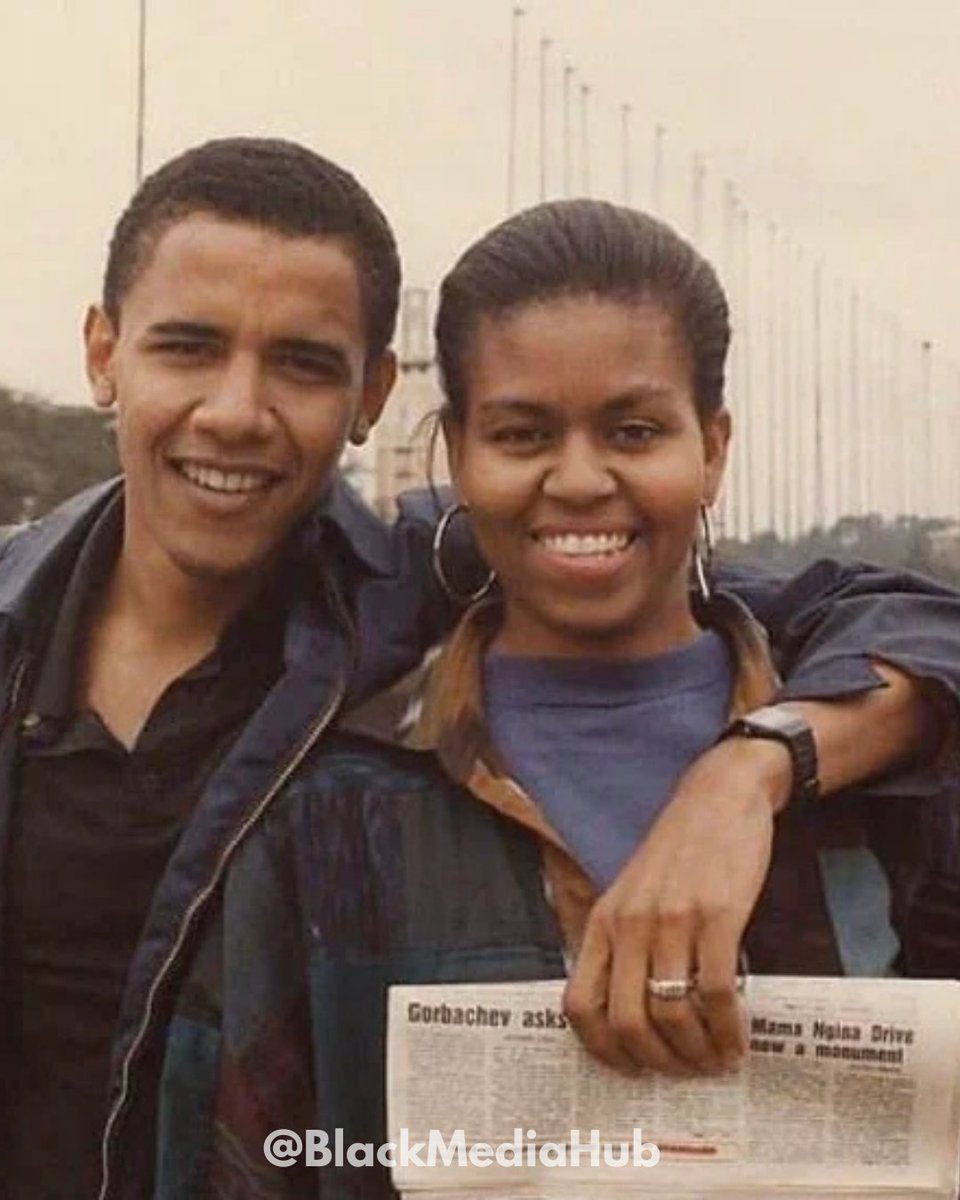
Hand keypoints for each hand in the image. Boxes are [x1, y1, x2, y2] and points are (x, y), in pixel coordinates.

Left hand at [563, 736, 790, 1073]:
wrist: (721, 795)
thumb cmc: (679, 850)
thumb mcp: (632, 892)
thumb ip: (623, 942)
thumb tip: (630, 1013)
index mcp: (603, 921)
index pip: (579, 1004)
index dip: (602, 1050)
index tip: (632, 1069)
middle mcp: (630, 924)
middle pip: (626, 1020)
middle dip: (657, 1062)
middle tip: (685, 1073)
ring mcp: (672, 919)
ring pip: (671, 1013)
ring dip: (696, 1053)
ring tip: (717, 1060)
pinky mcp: (718, 915)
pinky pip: (716, 992)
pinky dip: (727, 1029)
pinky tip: (738, 1039)